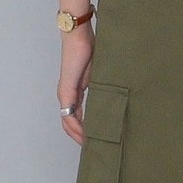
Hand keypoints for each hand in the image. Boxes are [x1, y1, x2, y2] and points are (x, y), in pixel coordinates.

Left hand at [57, 27, 93, 144]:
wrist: (79, 35)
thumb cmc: (90, 48)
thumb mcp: (100, 72)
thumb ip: (103, 85)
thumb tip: (116, 95)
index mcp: (75, 91)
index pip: (77, 116)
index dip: (84, 129)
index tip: (96, 138)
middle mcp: (67, 95)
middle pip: (70, 123)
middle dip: (81, 137)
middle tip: (94, 147)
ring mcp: (65, 93)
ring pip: (68, 122)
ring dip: (78, 135)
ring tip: (90, 144)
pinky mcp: (66, 90)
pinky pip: (69, 114)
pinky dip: (75, 126)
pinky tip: (84, 133)